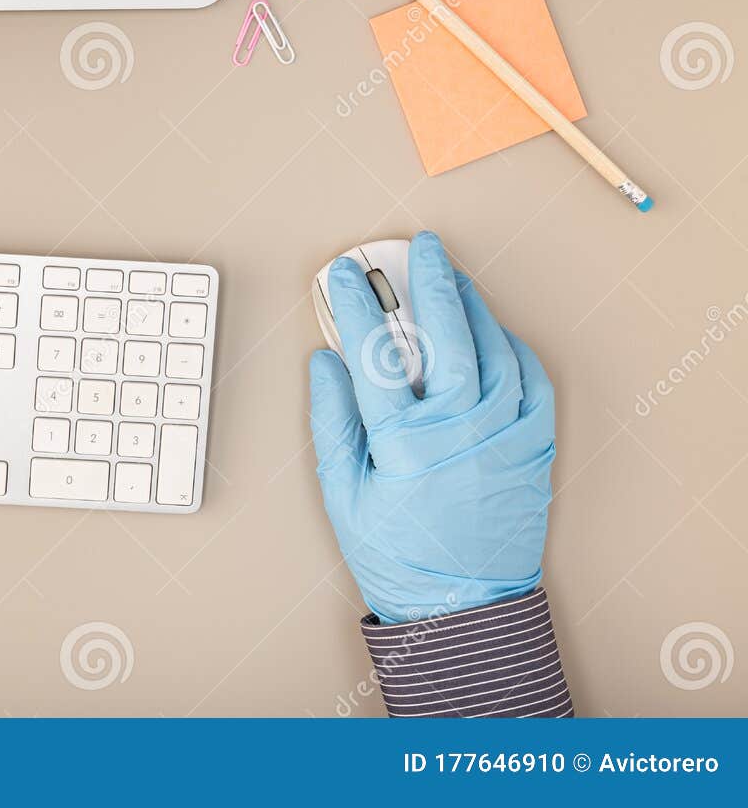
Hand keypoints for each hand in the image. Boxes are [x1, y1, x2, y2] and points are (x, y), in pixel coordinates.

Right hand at [307, 231, 554, 623]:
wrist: (464, 611)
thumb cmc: (397, 558)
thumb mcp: (343, 495)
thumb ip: (332, 422)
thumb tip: (326, 361)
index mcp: (404, 442)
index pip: (374, 349)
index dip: (354, 303)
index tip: (341, 274)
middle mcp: (461, 429)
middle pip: (446, 331)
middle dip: (429, 280)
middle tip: (417, 247)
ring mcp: (505, 436)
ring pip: (495, 348)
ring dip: (472, 305)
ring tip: (451, 279)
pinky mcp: (534, 448)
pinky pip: (531, 381)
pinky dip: (513, 347)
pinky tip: (494, 332)